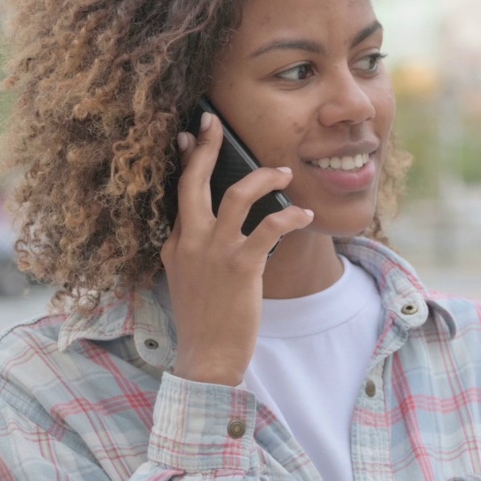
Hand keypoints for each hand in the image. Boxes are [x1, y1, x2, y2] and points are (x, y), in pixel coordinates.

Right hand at [161, 111, 314, 385]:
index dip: (188, 161)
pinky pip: (269, 228)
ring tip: (284, 173)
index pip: (180, 191)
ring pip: (236, 195)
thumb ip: (190, 248)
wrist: (207, 357)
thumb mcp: (185, 279)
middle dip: (206, 148)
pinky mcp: (242, 266)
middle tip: (214, 123)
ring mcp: (215, 252)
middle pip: (195, 181)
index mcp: (176, 243)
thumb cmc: (203, 321)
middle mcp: (190, 242)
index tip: (192, 137)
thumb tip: (201, 224)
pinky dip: (290, 216)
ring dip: (263, 177)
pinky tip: (305, 213)